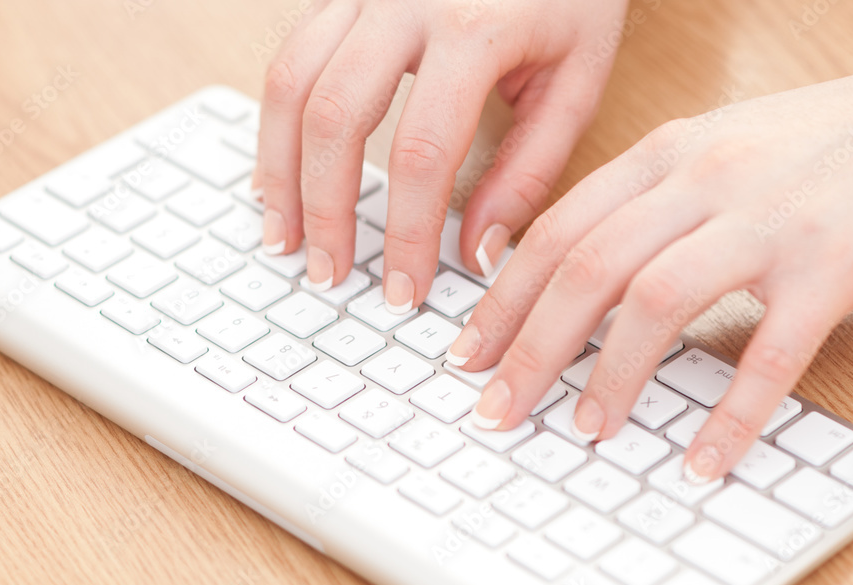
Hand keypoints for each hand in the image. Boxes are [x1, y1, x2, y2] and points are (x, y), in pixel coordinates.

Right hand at [254, 0, 627, 309]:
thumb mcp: (575, 81)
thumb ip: (528, 170)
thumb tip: (474, 253)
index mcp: (475, 26)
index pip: (421, 153)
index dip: (405, 234)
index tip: (402, 290)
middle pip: (334, 118)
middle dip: (324, 209)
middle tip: (327, 274)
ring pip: (290, 82)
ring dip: (279, 170)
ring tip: (284, 237)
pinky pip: (289, 57)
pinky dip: (276, 125)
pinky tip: (281, 174)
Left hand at [452, 63, 852, 481]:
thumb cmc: (812, 146)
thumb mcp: (712, 151)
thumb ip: (642, 205)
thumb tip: (568, 280)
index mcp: (665, 153)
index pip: (557, 230)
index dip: (503, 300)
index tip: (469, 354)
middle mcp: (704, 179)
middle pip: (587, 269)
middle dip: (530, 349)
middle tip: (498, 409)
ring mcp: (767, 221)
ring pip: (657, 303)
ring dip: (610, 378)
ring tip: (585, 431)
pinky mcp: (831, 266)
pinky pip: (769, 354)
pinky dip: (730, 417)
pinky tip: (703, 459)